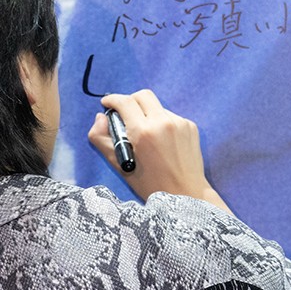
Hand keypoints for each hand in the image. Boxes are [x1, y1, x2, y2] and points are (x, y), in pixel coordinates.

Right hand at [88, 89, 231, 210]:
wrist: (187, 194)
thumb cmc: (151, 185)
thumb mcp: (120, 167)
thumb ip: (102, 140)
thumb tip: (100, 118)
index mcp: (143, 132)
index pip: (124, 102)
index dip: (112, 99)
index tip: (107, 103)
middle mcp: (163, 122)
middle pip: (142, 95)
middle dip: (129, 101)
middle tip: (123, 115)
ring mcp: (180, 123)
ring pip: (157, 107)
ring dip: (147, 115)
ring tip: (145, 137)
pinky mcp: (190, 126)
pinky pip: (170, 117)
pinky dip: (161, 124)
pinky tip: (161, 143)